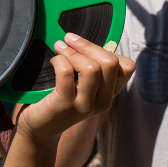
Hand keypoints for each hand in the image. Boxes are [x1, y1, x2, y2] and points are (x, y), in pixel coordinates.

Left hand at [14, 33, 135, 145]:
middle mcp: (102, 102)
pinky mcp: (64, 105)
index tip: (87, 46)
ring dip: (72, 52)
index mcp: (109, 93)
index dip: (108, 50)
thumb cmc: (60, 98)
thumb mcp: (82, 85)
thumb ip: (91, 66)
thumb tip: (83, 38)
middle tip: (69, 39)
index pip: (127, 67)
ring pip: (92, 68)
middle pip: (111, 63)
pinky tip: (53, 62)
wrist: (40, 128)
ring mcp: (84, 106)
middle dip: (88, 45)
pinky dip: (59, 60)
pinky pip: (66, 72)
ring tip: (59, 48)